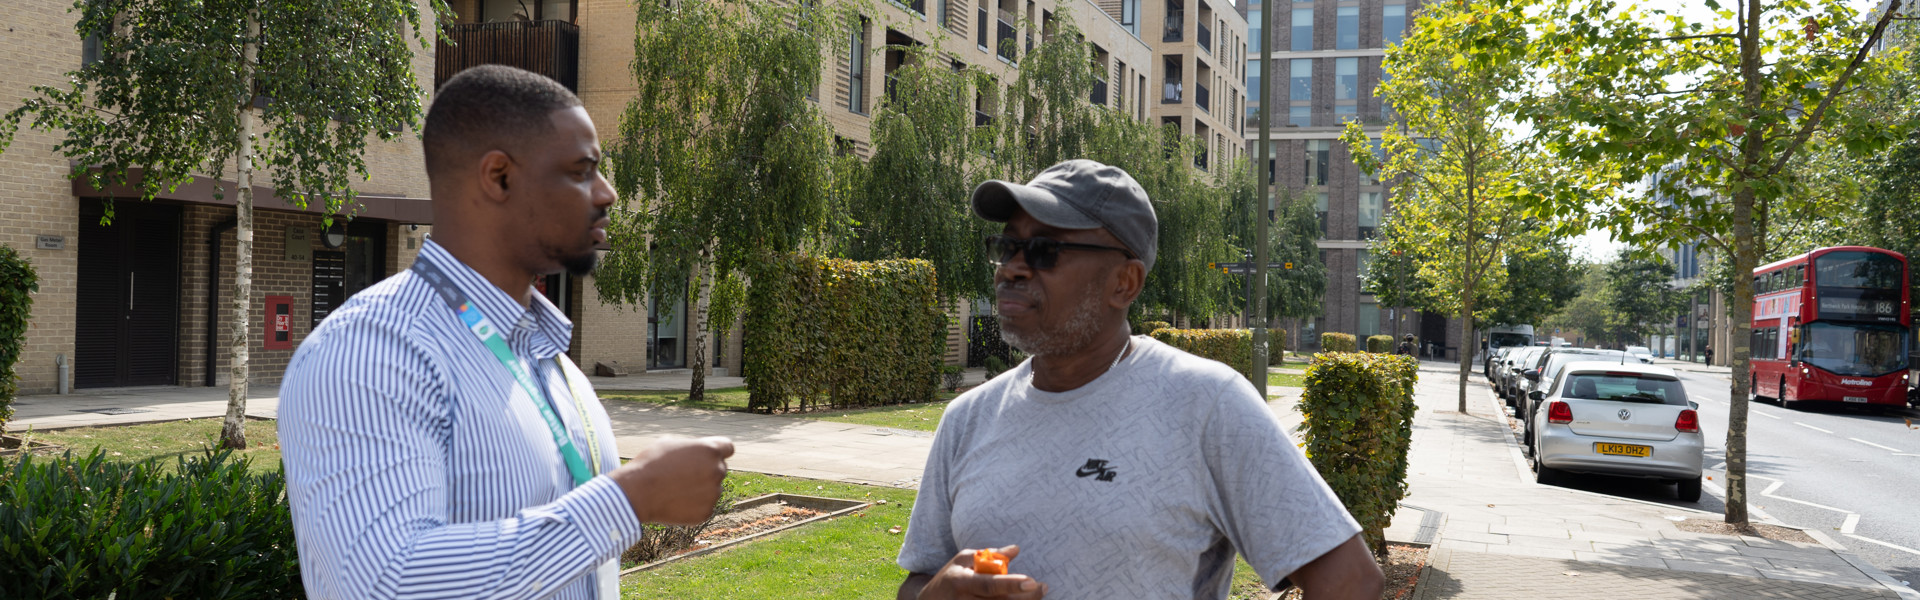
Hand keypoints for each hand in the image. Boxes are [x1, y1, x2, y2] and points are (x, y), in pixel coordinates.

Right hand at [609, 436, 733, 524]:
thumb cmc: (651, 464)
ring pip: (712, 489)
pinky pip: (704, 507)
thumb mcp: (670, 443)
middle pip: (719, 469)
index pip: (727, 447)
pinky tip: (675, 502)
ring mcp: (713, 494)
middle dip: (706, 471)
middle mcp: (717, 471)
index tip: (710, 457)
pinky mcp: (706, 512)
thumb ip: (691, 447)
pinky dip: (693, 506)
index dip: (718, 451)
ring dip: (700, 489)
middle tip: (683, 475)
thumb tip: (697, 451)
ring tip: (675, 489)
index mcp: (710, 451)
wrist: (638, 493)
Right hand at [914, 545, 1046, 599]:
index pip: (989, 585)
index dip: (1010, 584)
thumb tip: (1016, 549)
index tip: (1032, 581)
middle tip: (1042, 587)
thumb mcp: (962, 560)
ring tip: (1038, 594)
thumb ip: (989, 555)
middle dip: (1026, 598)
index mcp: (962, 582)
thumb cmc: (950, 577)